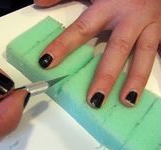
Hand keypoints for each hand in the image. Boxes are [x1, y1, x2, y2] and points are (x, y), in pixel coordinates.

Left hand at [34, 0, 160, 107]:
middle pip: (117, 48)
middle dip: (106, 75)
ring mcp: (149, 26)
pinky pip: (160, 52)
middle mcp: (129, 17)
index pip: (81, 29)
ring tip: (127, 101)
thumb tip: (39, 2)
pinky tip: (147, 91)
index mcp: (107, 6)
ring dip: (135, 79)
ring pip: (144, 54)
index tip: (47, 63)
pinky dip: (155, 71)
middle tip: (94, 99)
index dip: (63, 46)